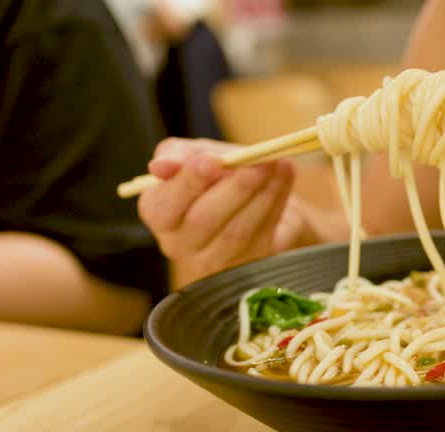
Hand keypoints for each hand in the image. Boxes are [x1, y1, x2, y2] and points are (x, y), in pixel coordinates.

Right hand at [137, 138, 301, 285]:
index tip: (211, 160)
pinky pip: (263, 233)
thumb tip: (160, 165)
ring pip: (238, 230)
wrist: (252, 196)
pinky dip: (277, 200)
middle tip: (258, 163)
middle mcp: (180, 244)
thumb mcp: (194, 155)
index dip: (187, 183)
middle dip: (234, 188)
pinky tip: (285, 174)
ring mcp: (215, 260)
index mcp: (159, 215)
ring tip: (277, 163)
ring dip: (262, 193)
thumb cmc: (216, 175)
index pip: (163, 206)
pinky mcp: (248, 263)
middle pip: (204, 220)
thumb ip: (178, 155)